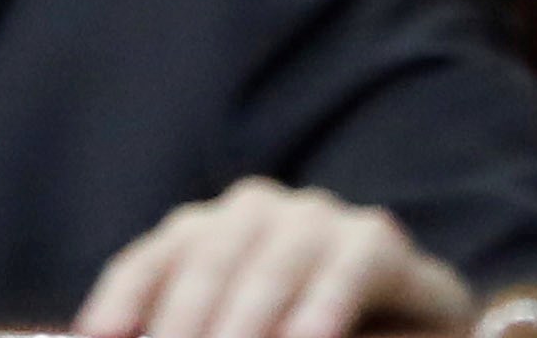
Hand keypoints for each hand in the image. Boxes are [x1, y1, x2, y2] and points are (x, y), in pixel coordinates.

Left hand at [77, 183, 474, 337]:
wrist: (415, 327)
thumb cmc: (302, 334)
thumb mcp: (243, 334)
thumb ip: (197, 332)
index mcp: (207, 233)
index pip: (150, 262)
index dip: (121, 299)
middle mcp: (253, 211)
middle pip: (205, 263)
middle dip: (185, 319)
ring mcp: (316, 218)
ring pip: (270, 263)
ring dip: (249, 317)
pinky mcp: (376, 237)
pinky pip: (345, 267)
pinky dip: (324, 304)